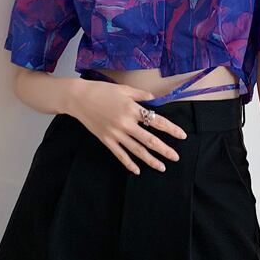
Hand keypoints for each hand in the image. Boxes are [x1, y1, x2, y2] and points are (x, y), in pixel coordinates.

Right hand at [68, 79, 187, 173]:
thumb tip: (154, 98)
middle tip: (176, 157)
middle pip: (149, 139)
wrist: (78, 98)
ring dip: (150, 160)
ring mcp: (115, 133)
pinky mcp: (106, 140)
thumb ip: (140, 94)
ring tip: (162, 167)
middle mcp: (126, 123)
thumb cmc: (101, 90)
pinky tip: (137, 171)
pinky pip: (119, 154)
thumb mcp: (123, 89)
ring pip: (136, 150)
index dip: (171, 129)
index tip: (182, 135)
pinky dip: (128, 163)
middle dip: (164, 149)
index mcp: (132, 109)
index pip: (156, 121)